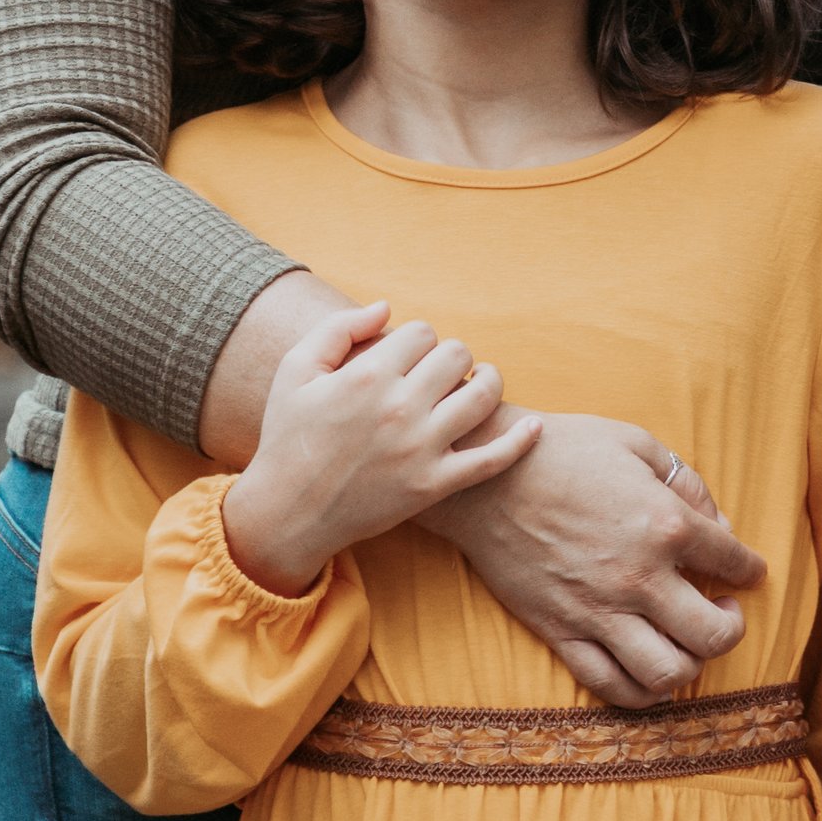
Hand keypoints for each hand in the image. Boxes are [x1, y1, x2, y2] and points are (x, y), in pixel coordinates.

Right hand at [220, 303, 538, 594]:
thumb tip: (387, 307)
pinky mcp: (434, 485)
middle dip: (451, 356)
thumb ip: (339, 329)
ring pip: (483, 394)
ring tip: (479, 381)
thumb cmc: (288, 436)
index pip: (423, 333)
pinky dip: (519, 441)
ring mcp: (421, 448)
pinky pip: (491, 460)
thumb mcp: (296, 370)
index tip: (407, 356)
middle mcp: (400, 408)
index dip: (418, 340)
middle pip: (457, 355)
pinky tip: (534, 427)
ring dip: (488, 381)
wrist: (288, 513)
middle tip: (438, 372)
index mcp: (368, 374)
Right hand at [427, 412, 766, 708]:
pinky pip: (611, 685)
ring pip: (668, 673)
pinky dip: (641, 692)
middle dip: (732, 628)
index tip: (748, 571)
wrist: (487, 477)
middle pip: (714, 634)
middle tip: (724, 611)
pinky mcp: (561, 632)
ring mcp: (599, 611)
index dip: (750, 568)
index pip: (734, 561)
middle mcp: (639, 576)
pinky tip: (651, 673)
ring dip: (691, 664)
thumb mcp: (636, 444)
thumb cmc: (563, 449)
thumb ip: (686, 484)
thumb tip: (719, 525)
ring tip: (686, 641)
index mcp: (665, 523)